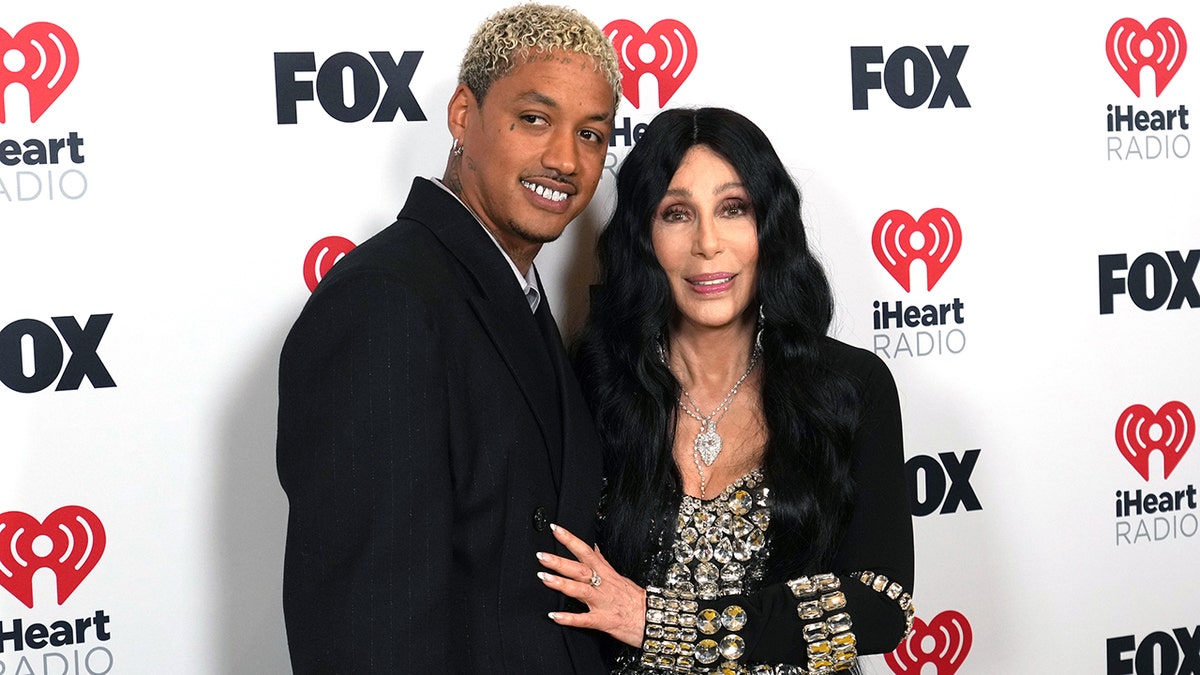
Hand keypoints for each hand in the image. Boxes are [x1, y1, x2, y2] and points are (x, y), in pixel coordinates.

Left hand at [537, 523, 645, 647]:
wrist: (654, 618)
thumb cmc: (635, 599)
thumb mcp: (619, 576)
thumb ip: (603, 562)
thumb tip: (593, 548)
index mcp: (606, 573)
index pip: (586, 551)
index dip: (570, 540)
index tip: (555, 529)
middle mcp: (603, 585)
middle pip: (580, 569)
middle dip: (560, 561)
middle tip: (541, 555)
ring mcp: (603, 602)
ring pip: (580, 590)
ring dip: (561, 584)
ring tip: (544, 578)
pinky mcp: (604, 620)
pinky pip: (585, 619)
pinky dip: (569, 618)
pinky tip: (555, 616)